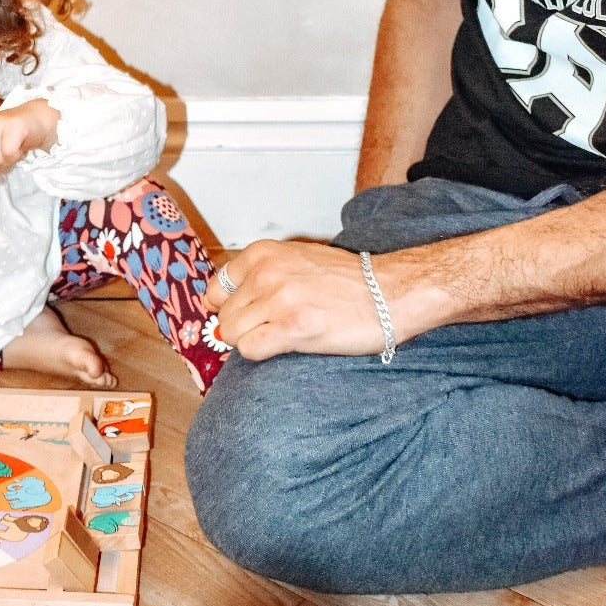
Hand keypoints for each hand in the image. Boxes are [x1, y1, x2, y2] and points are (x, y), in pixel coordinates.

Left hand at [205, 240, 402, 361]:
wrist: (389, 293)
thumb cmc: (346, 279)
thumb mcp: (295, 258)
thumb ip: (260, 273)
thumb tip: (225, 301)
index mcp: (262, 253)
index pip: (217, 289)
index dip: (227, 307)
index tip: (245, 315)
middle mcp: (266, 273)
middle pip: (225, 315)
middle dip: (242, 327)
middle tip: (270, 328)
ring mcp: (278, 300)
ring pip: (232, 333)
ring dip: (252, 340)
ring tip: (281, 335)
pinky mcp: (293, 328)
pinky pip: (250, 349)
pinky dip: (261, 352)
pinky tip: (285, 344)